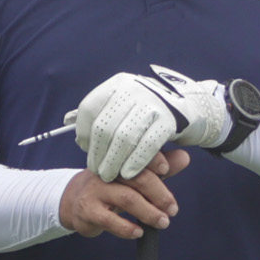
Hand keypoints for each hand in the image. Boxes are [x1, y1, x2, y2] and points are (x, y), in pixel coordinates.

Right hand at [59, 151, 189, 238]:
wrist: (73, 201)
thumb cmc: (110, 188)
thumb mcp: (134, 177)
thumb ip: (159, 169)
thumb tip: (185, 157)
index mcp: (120, 160)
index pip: (138, 155)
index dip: (154, 160)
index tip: (166, 170)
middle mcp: (107, 172)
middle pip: (137, 178)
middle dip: (159, 194)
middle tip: (172, 209)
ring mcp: (96, 190)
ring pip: (127, 198)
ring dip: (149, 212)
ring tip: (163, 222)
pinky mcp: (88, 211)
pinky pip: (109, 220)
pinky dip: (127, 227)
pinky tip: (139, 232)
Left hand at [76, 66, 232, 180]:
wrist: (192, 107)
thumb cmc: (150, 112)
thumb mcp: (124, 105)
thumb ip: (100, 112)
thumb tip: (67, 120)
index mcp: (118, 83)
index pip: (90, 108)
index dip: (84, 132)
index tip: (86, 150)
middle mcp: (133, 89)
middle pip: (105, 126)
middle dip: (98, 153)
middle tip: (98, 171)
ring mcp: (152, 103)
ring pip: (124, 137)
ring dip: (114, 161)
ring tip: (110, 175)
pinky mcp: (169, 120)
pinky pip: (147, 145)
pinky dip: (135, 162)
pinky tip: (128, 174)